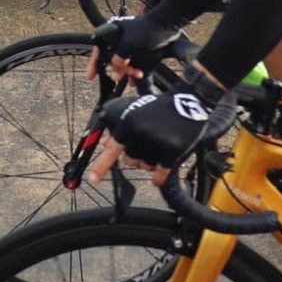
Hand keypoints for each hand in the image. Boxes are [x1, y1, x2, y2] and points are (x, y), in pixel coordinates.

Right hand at [84, 14, 182, 82]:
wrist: (167, 26)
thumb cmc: (147, 28)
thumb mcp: (129, 44)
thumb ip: (119, 58)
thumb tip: (114, 71)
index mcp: (112, 32)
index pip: (99, 49)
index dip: (94, 63)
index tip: (91, 76)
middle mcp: (119, 39)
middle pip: (111, 59)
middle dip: (117, 69)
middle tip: (119, 77)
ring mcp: (130, 46)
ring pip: (123, 64)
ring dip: (128, 72)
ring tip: (135, 74)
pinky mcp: (139, 52)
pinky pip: (133, 65)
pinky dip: (134, 73)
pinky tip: (136, 78)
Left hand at [87, 77, 230, 186]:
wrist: (188, 102)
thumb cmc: (156, 108)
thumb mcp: (131, 110)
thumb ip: (116, 127)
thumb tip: (103, 146)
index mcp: (127, 122)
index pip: (111, 149)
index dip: (101, 166)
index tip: (93, 180)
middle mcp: (139, 132)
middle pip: (129, 160)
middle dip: (135, 154)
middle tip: (147, 140)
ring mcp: (155, 143)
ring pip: (143, 166)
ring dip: (149, 161)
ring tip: (157, 145)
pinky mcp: (171, 152)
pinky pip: (159, 174)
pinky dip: (158, 177)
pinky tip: (158, 176)